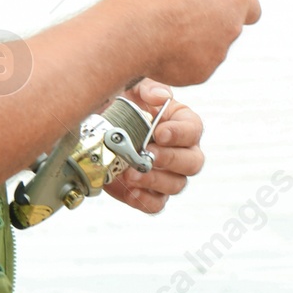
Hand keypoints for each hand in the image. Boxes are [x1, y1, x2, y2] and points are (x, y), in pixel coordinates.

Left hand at [103, 78, 203, 214]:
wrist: (98, 132)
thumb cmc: (122, 107)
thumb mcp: (132, 89)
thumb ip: (148, 88)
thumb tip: (161, 97)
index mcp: (181, 124)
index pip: (194, 130)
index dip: (180, 133)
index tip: (159, 133)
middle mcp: (181, 151)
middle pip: (193, 163)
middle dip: (170, 160)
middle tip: (147, 155)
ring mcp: (168, 175)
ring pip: (177, 185)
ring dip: (154, 181)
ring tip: (131, 174)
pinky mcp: (151, 193)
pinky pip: (157, 204)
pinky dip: (144, 200)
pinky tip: (130, 190)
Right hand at [113, 0, 260, 86]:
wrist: (135, 28)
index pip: (251, 8)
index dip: (236, 7)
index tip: (223, 7)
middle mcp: (232, 28)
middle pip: (227, 28)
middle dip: (210, 25)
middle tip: (182, 17)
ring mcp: (218, 54)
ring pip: (209, 49)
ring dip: (193, 43)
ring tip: (164, 31)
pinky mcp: (201, 74)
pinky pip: (193, 67)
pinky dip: (180, 61)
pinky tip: (161, 49)